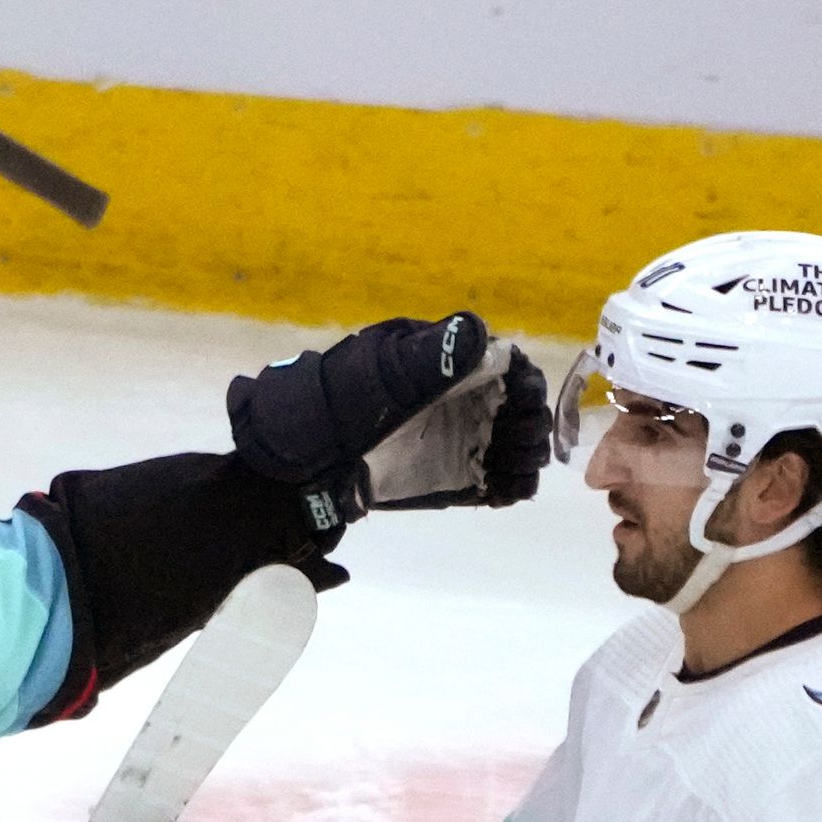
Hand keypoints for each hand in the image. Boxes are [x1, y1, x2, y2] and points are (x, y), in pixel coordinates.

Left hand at [227, 315, 550, 525]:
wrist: (294, 465)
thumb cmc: (333, 407)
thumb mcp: (378, 373)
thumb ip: (429, 356)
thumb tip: (478, 329)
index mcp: (444, 364)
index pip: (504, 365)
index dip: (522, 381)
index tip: (523, 398)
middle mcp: (456, 400)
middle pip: (516, 407)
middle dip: (528, 423)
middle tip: (522, 443)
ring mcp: (454, 440)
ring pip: (510, 444)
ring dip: (524, 456)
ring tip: (516, 470)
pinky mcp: (449, 478)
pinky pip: (492, 480)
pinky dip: (508, 486)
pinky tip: (507, 492)